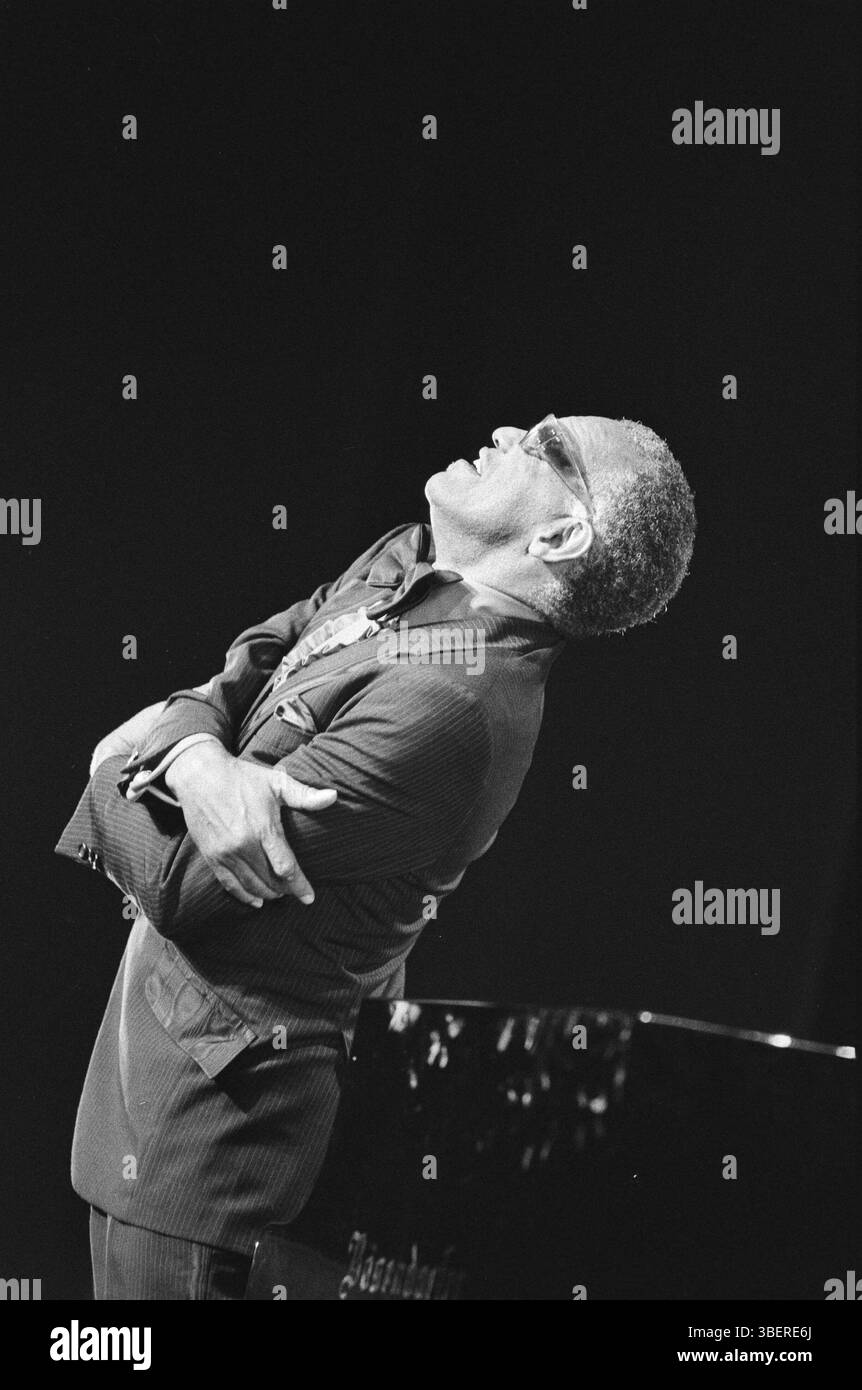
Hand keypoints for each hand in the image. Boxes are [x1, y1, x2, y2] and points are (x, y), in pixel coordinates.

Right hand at [165, 741, 336, 907]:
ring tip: (279, 894)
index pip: (286, 867)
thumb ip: (304, 795)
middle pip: (270, 880)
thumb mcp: (276, 782)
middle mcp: (244, 845)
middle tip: (296, 892)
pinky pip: (230, 884)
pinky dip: (244, 896)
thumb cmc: (243, 777)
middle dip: (286, 890)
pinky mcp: (212, 856)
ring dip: (268, 894)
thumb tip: (333, 797)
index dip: (300, 885)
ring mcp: (226, 853)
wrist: (200, 775)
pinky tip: (256, 901)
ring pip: (252, 886)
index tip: (310, 897)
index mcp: (263, 828)